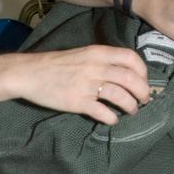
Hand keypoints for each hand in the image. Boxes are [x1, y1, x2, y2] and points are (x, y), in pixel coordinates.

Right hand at [19, 45, 150, 126]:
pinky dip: (112, 118)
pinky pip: (103, 112)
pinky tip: (112, 120)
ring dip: (131, 106)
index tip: (143, 81)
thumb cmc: (56, 64)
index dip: (143, 72)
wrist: (29, 73)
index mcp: (98, 53)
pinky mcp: (78, 102)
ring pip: (121, 96)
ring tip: (131, 111)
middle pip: (131, 79)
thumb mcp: (82, 54)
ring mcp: (87, 85)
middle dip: (143, 92)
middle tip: (144, 100)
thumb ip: (102, 61)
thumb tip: (123, 73)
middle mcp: (96, 67)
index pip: (131, 59)